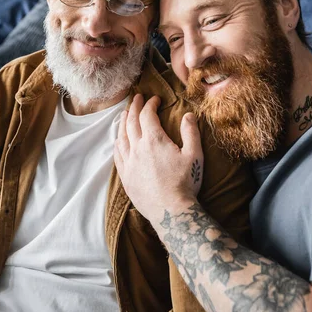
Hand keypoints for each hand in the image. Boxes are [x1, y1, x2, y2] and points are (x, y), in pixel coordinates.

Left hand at [114, 93, 203, 227]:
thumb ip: (191, 132)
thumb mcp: (194, 155)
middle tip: (137, 98)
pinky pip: (117, 154)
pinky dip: (117, 142)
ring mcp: (129, 163)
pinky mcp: (126, 177)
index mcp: (154, 140)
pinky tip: (118, 140)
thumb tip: (188, 115)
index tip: (155, 99)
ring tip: (125, 113)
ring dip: (123, 122)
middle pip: (131, 121)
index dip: (150, 104)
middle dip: (134, 107)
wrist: (171, 213)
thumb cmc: (185, 183)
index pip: (147, 115)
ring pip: (121, 136)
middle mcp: (137, 148)